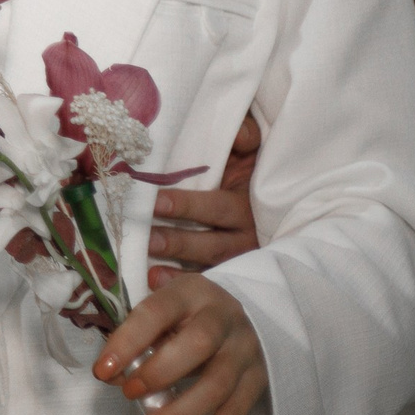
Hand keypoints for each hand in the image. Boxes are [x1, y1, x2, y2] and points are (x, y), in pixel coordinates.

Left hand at [93, 272, 267, 414]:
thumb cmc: (184, 312)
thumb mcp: (160, 306)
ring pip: (218, 384)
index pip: (156, 312)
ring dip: (180, 413)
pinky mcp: (258, 379)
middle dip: (158, 373)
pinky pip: (237, 410)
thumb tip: (110, 374)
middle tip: (128, 393)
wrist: (236, 315)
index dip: (128, 341)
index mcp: (191, 291)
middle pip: (198, 344)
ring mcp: (246, 349)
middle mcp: (224, 317)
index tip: (103, 371)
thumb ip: (134, 333)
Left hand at [147, 111, 260, 275]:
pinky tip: (153, 280)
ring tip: (148, 261)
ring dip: (177, 264)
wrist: (267, 191)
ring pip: (208, 264)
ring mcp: (237, 257)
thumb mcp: (250, 149)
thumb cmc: (246, 166)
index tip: (156, 202)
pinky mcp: (228, 270)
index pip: (218, 208)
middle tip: (147, 238)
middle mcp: (246, 235)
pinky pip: (205, 280)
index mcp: (249, 204)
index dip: (188, 206)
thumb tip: (237, 133)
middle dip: (179, 241)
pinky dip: (179, 282)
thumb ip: (245, 136)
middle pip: (213, 244)